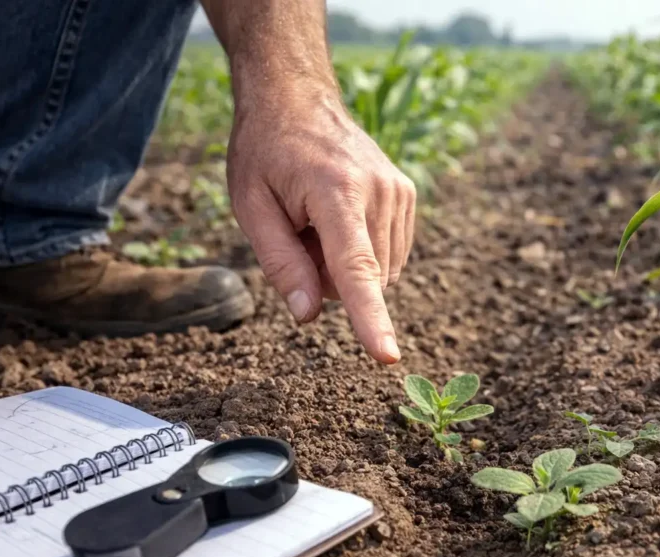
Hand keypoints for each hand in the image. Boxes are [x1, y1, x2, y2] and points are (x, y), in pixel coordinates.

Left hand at [226, 89, 415, 364]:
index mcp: (336, 191)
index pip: (355, 270)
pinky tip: (339, 218)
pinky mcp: (408, 195)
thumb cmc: (266, 151)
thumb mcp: (251, 205)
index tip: (388, 356)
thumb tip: (309, 316)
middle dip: (327, 275)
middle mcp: (379, 191)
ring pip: (379, 271)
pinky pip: (389, 255)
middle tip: (298, 231)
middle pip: (362, 278)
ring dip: (345, 263)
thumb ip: (281, 264)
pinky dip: (362, 251)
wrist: (297, 97)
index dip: (370, 319)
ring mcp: (399, 192)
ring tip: (318, 219)